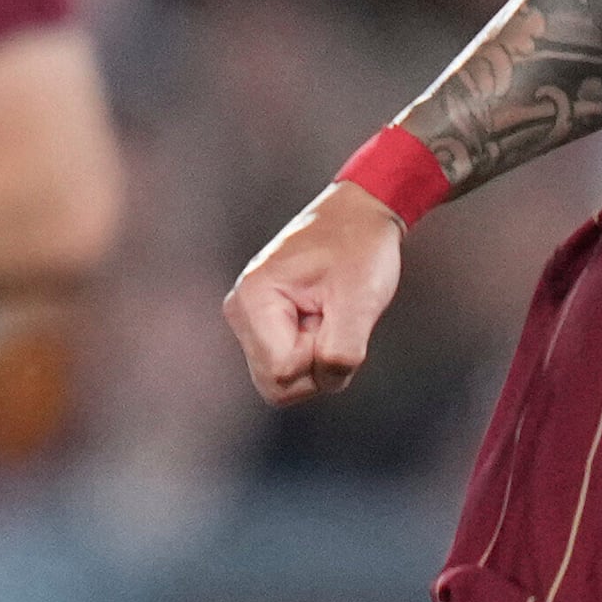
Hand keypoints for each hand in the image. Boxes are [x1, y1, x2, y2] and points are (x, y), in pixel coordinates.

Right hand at [224, 182, 406, 405]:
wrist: (358, 216)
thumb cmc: (359, 248)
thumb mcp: (361, 300)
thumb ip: (341, 352)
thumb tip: (325, 381)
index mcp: (254, 300)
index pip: (283, 373)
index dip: (321, 359)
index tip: (335, 317)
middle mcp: (240, 311)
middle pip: (277, 385)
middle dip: (316, 365)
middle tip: (334, 320)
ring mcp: (247, 320)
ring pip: (281, 382)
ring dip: (316, 360)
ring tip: (328, 317)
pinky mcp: (259, 326)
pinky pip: (285, 368)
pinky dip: (312, 354)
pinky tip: (321, 320)